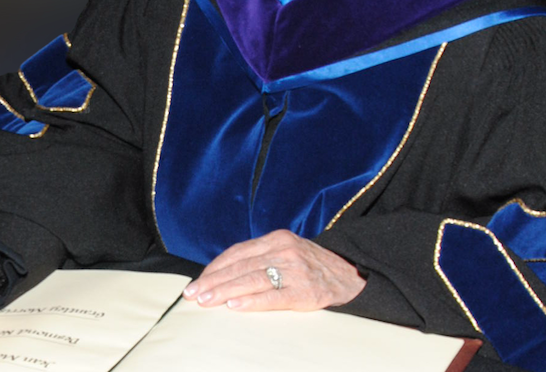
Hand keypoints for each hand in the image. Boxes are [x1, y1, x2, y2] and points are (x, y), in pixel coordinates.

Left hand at [182, 230, 365, 310]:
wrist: (351, 275)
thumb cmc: (311, 266)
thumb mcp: (287, 251)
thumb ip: (260, 257)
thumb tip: (223, 273)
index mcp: (277, 238)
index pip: (237, 252)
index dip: (215, 267)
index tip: (198, 280)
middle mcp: (284, 250)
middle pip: (240, 266)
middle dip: (213, 281)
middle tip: (194, 293)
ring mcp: (295, 270)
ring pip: (252, 280)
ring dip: (225, 291)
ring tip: (206, 301)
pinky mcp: (304, 291)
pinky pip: (273, 297)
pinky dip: (251, 301)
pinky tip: (234, 306)